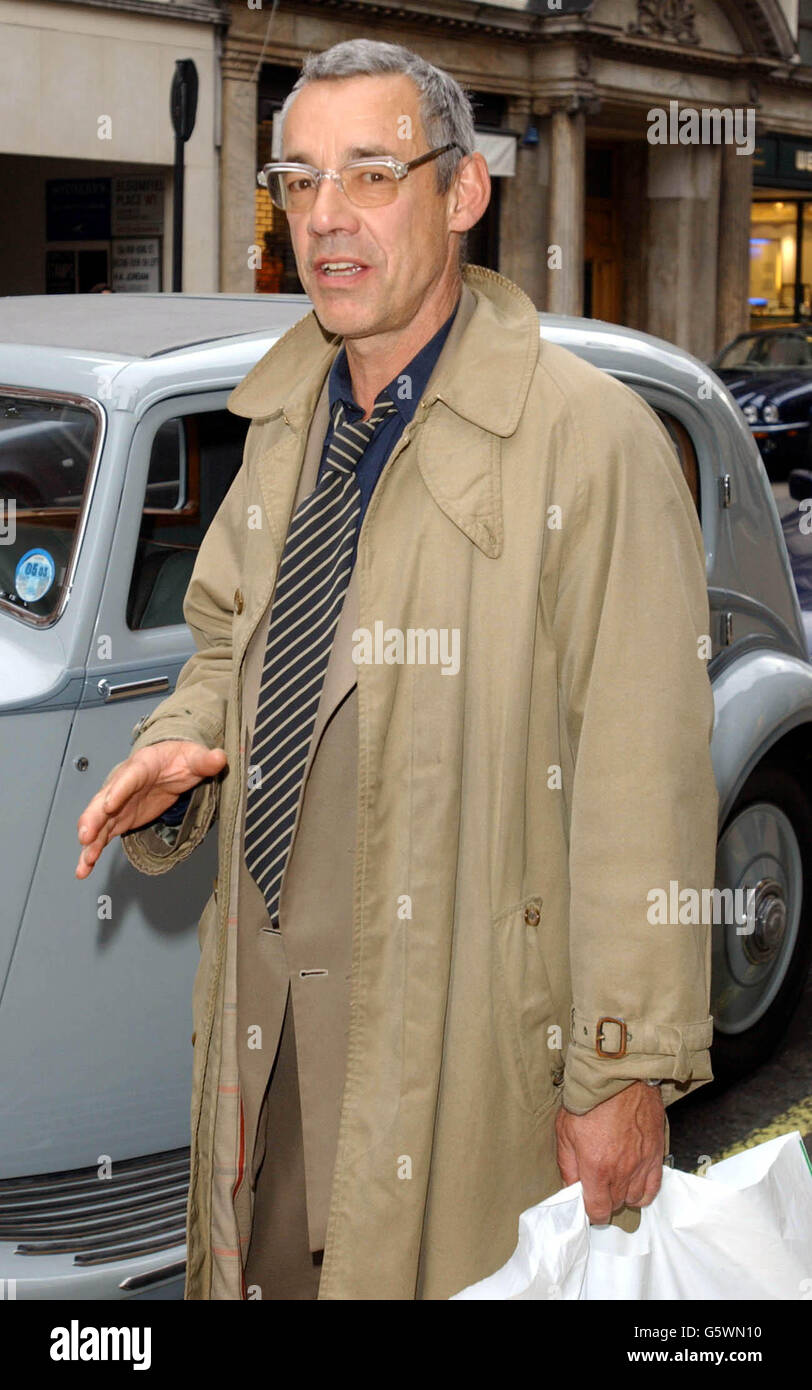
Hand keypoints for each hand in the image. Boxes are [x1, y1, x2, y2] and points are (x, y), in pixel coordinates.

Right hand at [75, 740, 227, 878]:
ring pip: (99, 821)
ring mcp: (118, 803)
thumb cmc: (177, 758)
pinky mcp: (119, 819)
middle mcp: (123, 784)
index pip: (128, 778)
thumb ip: (204, 760)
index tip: (109, 805)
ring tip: (85, 861)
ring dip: (91, 841)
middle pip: (104, 801)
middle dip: (93, 818)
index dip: (118, 791)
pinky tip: (85, 868)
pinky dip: (93, 851)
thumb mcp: (193, 756)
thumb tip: (218, 758)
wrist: (168, 763)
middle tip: (85, 835)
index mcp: (141, 766)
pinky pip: (103, 835)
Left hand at [555, 1080, 664, 1222]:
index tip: (586, 1204)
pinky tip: (633, 1180)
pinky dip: (642, 1190)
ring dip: (622, 1194)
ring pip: (633, 1198)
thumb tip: (570, 1189)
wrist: (619, 1076)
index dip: (590, 1212)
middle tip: (596, 1184)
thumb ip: (567, 1166)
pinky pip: (653, 1188)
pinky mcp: (656, 1154)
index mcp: (597, 1167)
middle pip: (615, 1204)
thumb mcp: (565, 1132)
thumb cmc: (591, 1100)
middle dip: (604, 1199)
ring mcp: (642, 1164)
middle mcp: (622, 1171)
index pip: (597, 1210)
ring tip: (614, 1179)